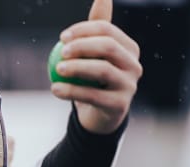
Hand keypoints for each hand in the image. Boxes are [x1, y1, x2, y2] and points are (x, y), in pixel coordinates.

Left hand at [51, 0, 142, 133]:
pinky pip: (93, 96)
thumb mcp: (93, 55)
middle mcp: (134, 65)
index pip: (108, 30)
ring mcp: (130, 86)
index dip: (83, 30)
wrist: (97, 115)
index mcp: (128, 48)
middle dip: (82, 46)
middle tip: (61, 51)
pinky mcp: (120, 105)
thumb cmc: (92, 80)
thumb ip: (96, 28)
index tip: (62, 37)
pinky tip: (55, 89)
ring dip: (76, 68)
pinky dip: (71, 91)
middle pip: (108, 47)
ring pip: (102, 70)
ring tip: (57, 69)